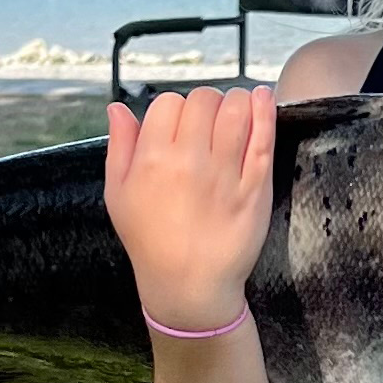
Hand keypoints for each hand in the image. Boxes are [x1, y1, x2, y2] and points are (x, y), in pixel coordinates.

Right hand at [105, 87, 275, 330]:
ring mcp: (225, 173)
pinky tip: (261, 96)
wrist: (188, 286)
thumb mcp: (118, 196)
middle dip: (206, 104)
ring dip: (236, 102)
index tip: (181, 127)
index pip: (168, 103)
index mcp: (152, 159)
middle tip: (209, 123)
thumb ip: (119, 147)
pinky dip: (264, 110)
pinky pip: (263, 138)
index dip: (175, 110)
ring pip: (235, 109)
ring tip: (234, 114)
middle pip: (203, 100)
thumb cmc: (150, 242)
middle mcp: (189, 161)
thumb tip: (118, 107)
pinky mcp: (255, 187)